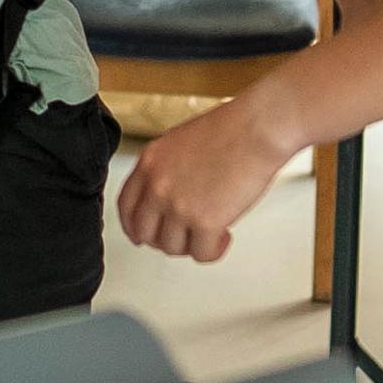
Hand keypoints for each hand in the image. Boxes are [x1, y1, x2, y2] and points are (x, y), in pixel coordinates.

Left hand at [118, 95, 291, 260]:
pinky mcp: (204, 221)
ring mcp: (178, 205)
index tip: (143, 234)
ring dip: (192, 245)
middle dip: (164, 240)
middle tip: (184, 237)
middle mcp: (158, 184)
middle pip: (144, 233)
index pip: (125, 206)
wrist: (256, 128)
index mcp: (149, 162)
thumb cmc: (231, 129)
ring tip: (211, 231)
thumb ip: (167, 171)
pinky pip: (201, 254)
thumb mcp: (180, 143)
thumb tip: (170, 199)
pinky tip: (225, 235)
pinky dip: (213, 250)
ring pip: (172, 248)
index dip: (134, 226)